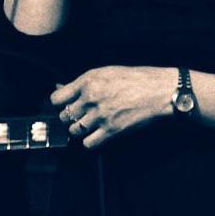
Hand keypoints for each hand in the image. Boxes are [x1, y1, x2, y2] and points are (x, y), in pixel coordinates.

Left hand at [51, 66, 176, 147]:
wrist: (158, 90)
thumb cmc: (134, 78)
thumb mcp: (105, 72)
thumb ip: (83, 82)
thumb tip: (62, 88)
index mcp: (88, 80)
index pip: (56, 98)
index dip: (58, 103)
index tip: (63, 105)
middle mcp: (91, 98)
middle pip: (64, 116)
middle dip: (69, 117)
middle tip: (78, 115)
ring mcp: (101, 115)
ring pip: (75, 130)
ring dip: (79, 129)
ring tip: (88, 124)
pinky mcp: (112, 130)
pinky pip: (89, 143)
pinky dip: (90, 141)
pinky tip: (96, 134)